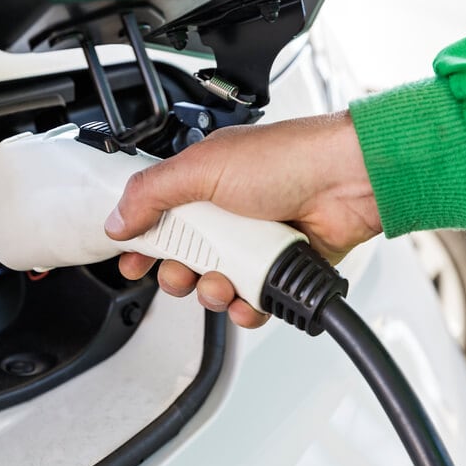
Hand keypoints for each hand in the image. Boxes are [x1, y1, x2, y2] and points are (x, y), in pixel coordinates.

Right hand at [104, 111, 381, 327]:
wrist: (348, 180)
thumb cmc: (288, 158)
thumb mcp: (204, 167)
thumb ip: (152, 193)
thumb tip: (117, 219)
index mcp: (202, 183)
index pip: (159, 217)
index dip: (141, 242)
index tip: (132, 261)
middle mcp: (226, 214)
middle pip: (183, 259)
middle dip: (178, 274)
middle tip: (183, 272)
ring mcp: (253, 242)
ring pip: (215, 285)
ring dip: (213, 292)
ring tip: (224, 282)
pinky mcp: (278, 266)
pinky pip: (252, 301)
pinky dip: (247, 306)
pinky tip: (249, 299)